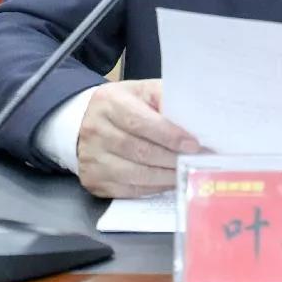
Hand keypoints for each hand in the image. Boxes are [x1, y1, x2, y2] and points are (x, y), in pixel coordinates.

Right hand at [77, 79, 201, 197]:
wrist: (86, 120)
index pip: (140, 122)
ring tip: (185, 172)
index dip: (169, 135)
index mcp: (110, 102)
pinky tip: (167, 181)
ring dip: (165, 176)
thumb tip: (190, 118)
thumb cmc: (124, 104)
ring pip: (135, 174)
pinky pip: (128, 190)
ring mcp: (91, 159)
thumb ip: (164, 98)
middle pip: (140, 151)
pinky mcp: (92, 180)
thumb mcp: (141, 91)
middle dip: (172, 158)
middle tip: (195, 161)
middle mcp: (96, 130)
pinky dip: (152, 188)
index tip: (193, 144)